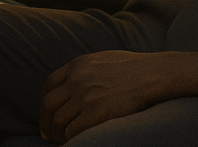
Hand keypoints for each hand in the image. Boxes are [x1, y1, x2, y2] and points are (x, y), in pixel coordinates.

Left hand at [38, 50, 175, 143]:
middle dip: (45, 122)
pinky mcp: (97, 112)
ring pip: (58, 120)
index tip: (47, 113)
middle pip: (48, 104)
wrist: (152, 74)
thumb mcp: (102, 59)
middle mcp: (77, 79)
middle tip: (48, 133)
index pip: (49, 84)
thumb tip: (72, 85)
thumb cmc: (133, 67)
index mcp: (78, 65)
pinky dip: (69, 139)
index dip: (45, 101)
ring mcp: (86, 96)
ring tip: (61, 140)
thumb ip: (84, 70)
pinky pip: (72, 131)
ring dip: (56, 134)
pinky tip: (73, 141)